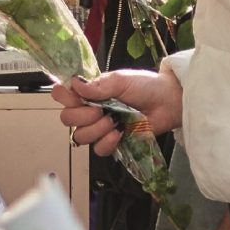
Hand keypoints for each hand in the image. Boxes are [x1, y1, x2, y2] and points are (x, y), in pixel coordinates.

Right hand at [52, 68, 182, 156]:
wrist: (167, 103)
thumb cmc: (146, 87)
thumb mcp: (121, 80)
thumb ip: (98, 85)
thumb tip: (75, 83)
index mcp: (89, 91)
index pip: (62, 95)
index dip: (64, 97)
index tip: (78, 96)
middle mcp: (90, 109)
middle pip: (67, 119)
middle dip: (83, 116)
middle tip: (101, 110)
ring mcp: (99, 127)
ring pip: (80, 136)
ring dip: (97, 129)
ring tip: (114, 121)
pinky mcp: (111, 142)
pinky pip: (98, 149)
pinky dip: (107, 142)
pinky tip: (119, 133)